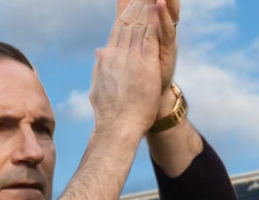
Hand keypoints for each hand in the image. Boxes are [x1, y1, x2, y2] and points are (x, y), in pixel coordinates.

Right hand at [90, 0, 165, 138]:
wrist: (116, 128)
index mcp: (106, 60)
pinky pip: (151, 36)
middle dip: (136, 4)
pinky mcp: (144, 64)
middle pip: (128, 22)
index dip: (123, 12)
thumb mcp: (100, 87)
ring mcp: (130, 58)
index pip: (116, 30)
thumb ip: (101, 67)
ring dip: (147, 6)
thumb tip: (99, 53)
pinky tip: (159, 6)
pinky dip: (155, 20)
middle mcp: (116, 54)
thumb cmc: (109, 115)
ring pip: (139, 25)